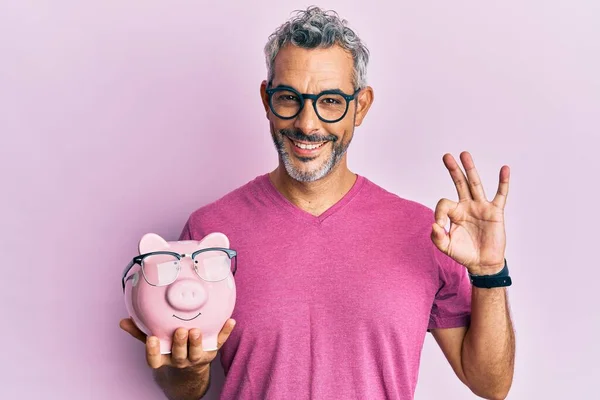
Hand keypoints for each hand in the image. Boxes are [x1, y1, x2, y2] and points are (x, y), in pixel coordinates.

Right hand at [119, 317, 235, 371]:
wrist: (189, 369)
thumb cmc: (169, 349)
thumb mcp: (154, 343)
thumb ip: (140, 332)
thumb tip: (123, 321)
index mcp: (164, 358)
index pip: (155, 359)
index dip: (153, 351)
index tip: (152, 339)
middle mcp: (180, 360)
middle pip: (180, 355)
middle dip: (180, 344)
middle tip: (181, 331)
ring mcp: (197, 357)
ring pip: (198, 352)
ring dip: (198, 341)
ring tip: (197, 330)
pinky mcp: (212, 351)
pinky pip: (220, 342)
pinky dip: (225, 332)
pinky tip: (231, 320)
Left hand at [431, 151, 509, 275]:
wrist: (482, 263)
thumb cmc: (464, 253)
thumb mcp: (446, 247)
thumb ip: (437, 237)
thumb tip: (434, 224)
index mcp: (454, 212)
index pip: (444, 203)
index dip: (439, 212)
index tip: (440, 225)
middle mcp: (467, 206)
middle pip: (459, 183)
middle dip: (453, 170)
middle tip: (446, 156)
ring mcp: (481, 207)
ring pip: (475, 184)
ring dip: (470, 169)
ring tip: (464, 154)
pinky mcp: (495, 212)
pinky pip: (500, 194)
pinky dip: (503, 182)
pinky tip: (505, 169)